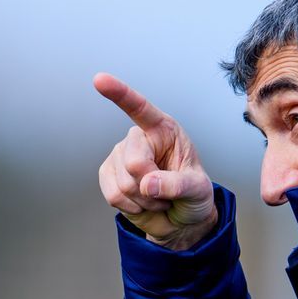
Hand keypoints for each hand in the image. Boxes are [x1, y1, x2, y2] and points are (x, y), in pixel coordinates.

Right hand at [94, 72, 217, 250]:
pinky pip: (113, 195)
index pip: (140, 108)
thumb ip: (177, 185)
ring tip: (157, 198)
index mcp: (163, 130)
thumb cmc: (193, 195)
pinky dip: (131, 207)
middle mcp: (139, 139)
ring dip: (144, 200)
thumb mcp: (198, 190)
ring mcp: (120, 156)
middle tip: (166, 192)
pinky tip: (142, 203)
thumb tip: (147, 183)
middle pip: (134, 162)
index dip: (120, 94)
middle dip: (151, 185)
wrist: (181, 219)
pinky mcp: (108, 176)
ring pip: (123, 184)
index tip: (99, 80)